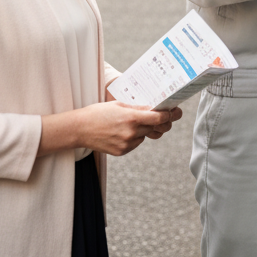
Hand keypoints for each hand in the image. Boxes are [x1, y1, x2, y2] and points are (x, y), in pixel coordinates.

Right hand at [38, 101, 181, 157]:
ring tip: (135, 122)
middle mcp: (131, 132)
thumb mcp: (119, 105)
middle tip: (167, 117)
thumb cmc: (99, 112)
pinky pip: (136, 143)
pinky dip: (135, 137)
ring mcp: (127, 144)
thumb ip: (138, 108)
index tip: (176, 111)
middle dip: (164, 123)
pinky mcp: (122, 152)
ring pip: (146, 136)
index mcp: (131, 117)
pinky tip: (124, 131)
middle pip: (157, 128)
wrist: (80, 129)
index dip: (170, 115)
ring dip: (146, 129)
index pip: (159, 118)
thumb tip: (156, 108)